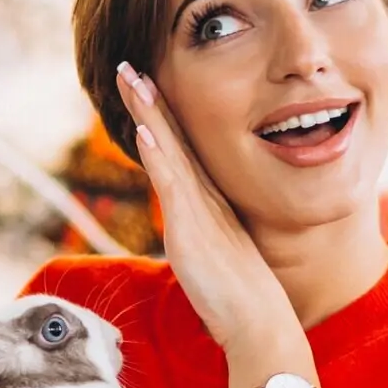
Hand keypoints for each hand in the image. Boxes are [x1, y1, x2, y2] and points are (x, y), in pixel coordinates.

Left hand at [116, 60, 294, 350]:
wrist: (259, 322)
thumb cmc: (241, 301)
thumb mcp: (214, 262)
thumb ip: (201, 244)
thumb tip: (191, 243)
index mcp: (210, 203)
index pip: (181, 151)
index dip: (163, 119)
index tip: (146, 88)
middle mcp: (205, 198)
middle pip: (174, 138)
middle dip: (151, 101)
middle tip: (129, 66)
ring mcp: (200, 209)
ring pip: (169, 149)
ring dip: (149, 112)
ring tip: (130, 77)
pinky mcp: (192, 228)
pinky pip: (172, 181)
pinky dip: (158, 152)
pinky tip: (144, 127)